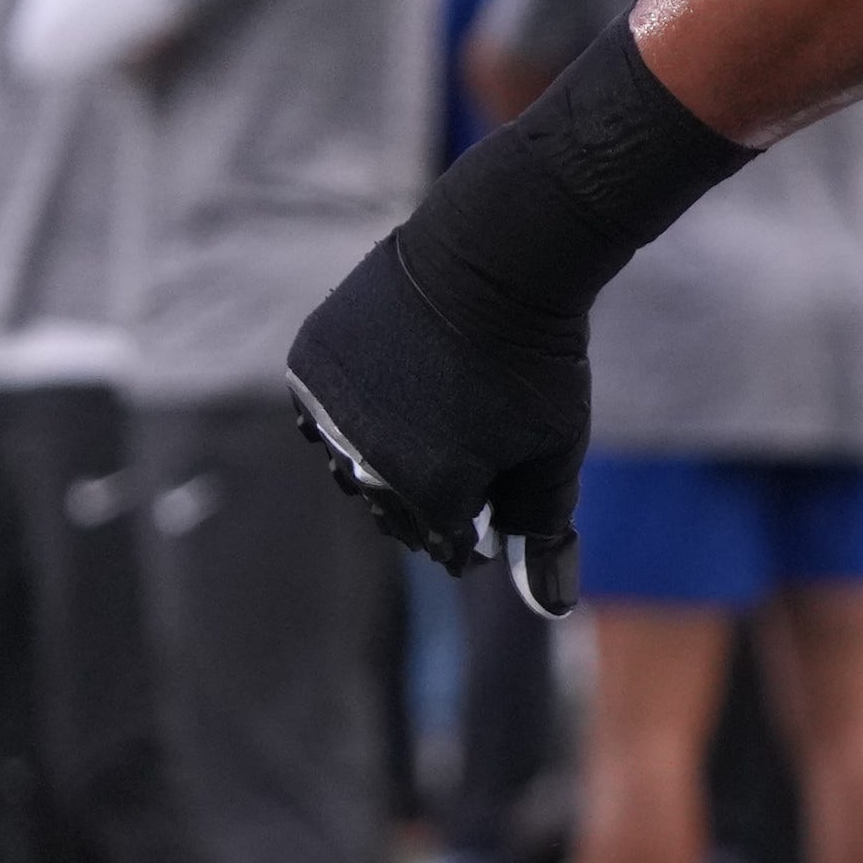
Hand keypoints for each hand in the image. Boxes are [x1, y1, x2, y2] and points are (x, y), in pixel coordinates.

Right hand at [287, 231, 587, 615]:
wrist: (492, 258)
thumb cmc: (536, 362)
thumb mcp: (556, 451)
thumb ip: (542, 525)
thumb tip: (549, 604)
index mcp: (431, 493)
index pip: (448, 545)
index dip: (478, 529)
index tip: (495, 500)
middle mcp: (368, 462)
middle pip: (395, 510)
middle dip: (432, 497)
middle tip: (464, 453)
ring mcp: (331, 413)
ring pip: (353, 465)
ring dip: (387, 456)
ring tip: (432, 420)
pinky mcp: (307, 365)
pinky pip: (323, 416)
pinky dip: (353, 415)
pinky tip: (391, 393)